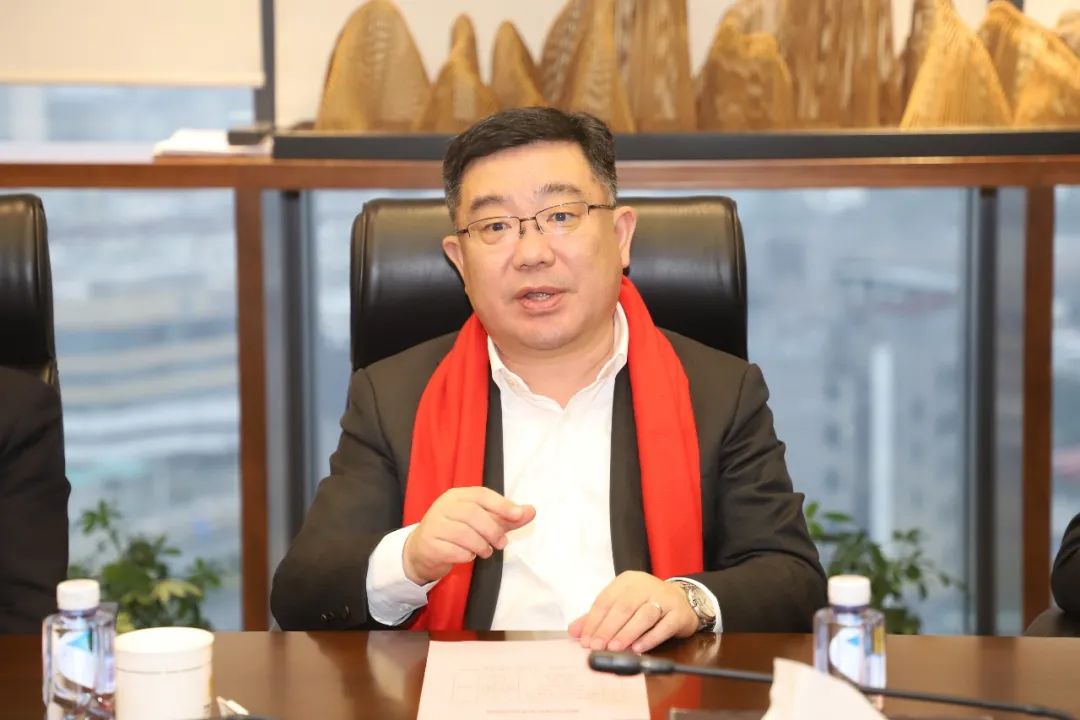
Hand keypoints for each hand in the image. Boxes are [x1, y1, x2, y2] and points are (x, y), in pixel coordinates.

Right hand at [402, 487, 534, 585]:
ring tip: (485, 551)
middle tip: (502, 543)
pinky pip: (454, 551)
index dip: (501, 504)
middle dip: (493, 530)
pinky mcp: (429, 544)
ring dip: (481, 545)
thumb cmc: (456, 533)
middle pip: (473, 514)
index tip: (518, 515)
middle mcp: (444, 506)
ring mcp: (434, 525)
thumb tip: (531, 511)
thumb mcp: (482, 522)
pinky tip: (468, 556)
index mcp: (457, 496)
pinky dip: (466, 556)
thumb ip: (506, 518)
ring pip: (464, 534)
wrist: (421, 551)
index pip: (482, 494)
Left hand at [568, 571, 698, 653]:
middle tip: (597, 646)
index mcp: (626, 581)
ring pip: (643, 615)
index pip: (606, 600)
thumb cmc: (646, 603)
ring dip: (627, 633)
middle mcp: (645, 586)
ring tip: (615, 648)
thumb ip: (598, 618)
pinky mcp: (678, 613)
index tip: (585, 640)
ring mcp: (664, 598)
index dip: (594, 621)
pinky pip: (663, 626)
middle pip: (624, 607)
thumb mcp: (621, 605)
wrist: (682, 600)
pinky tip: (638, 648)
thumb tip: (573, 631)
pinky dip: (650, 638)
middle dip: (608, 628)